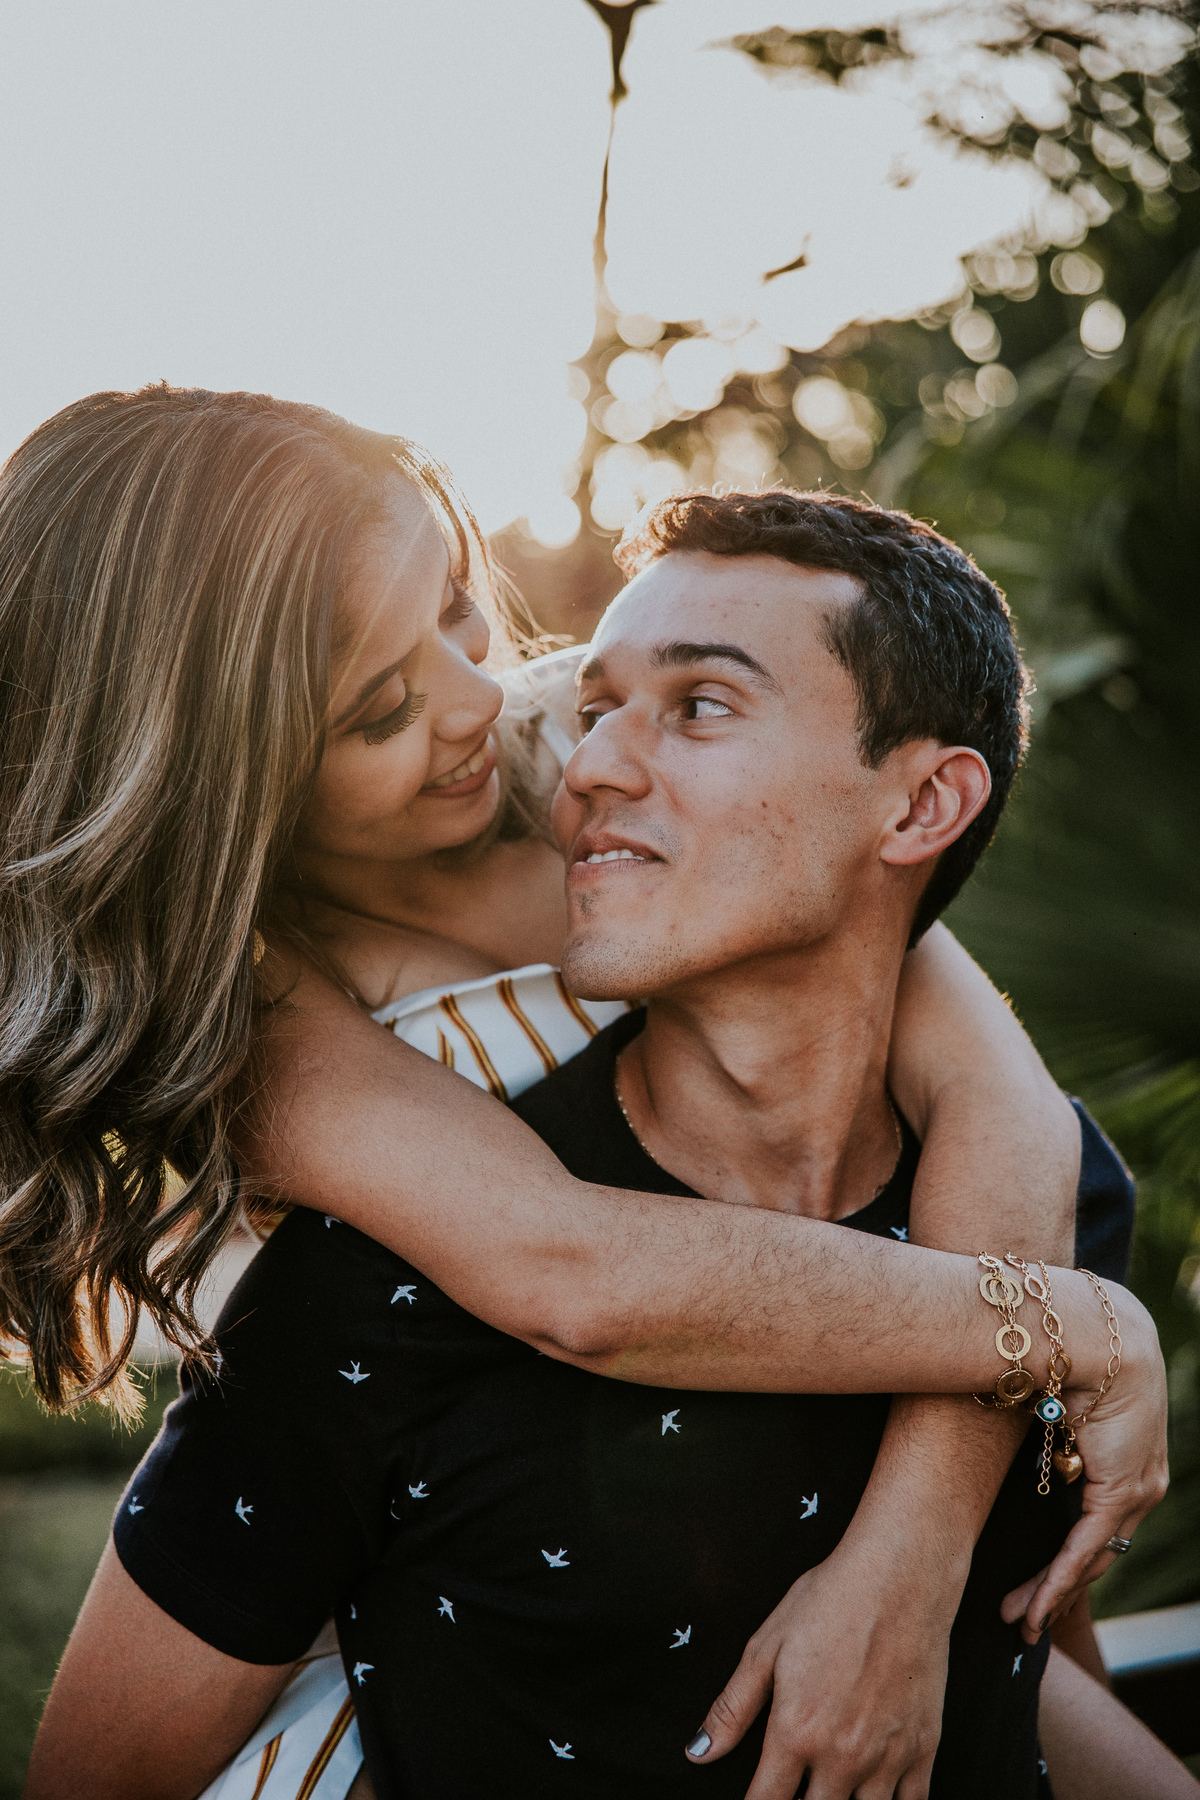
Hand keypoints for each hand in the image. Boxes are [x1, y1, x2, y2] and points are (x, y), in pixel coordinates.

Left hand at [685, 1537, 956, 1799]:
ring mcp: (886, 1757)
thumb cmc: (832, 1601)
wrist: (899, 1577)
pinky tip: (875, 1793)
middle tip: (796, 1784)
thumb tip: (699, 1752)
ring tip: (831, 1788)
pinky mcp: (924, 1749)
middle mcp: (841, 1756)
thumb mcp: (765, 1647)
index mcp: (796, 1732)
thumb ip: (732, 1708)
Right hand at [1002, 1287, 1168, 1645]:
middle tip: (1026, 1616)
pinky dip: (1055, 1583)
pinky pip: (1083, 1550)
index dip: (1069, 1552)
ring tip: (1020, 1620)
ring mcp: (1137, 1485)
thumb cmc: (1063, 1336)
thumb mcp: (1051, 1384)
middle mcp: (1143, 1473)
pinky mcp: (1119, 1491)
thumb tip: (1012, 1414)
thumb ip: (1043, 1413)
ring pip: (1091, 1557)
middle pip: (1098, 1548)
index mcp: (1130, 1446)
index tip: (1039, 1578)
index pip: (1102, 1515)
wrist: (1090, 1325)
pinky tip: (1033, 1608)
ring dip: (1051, 1592)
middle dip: (1058, 1586)